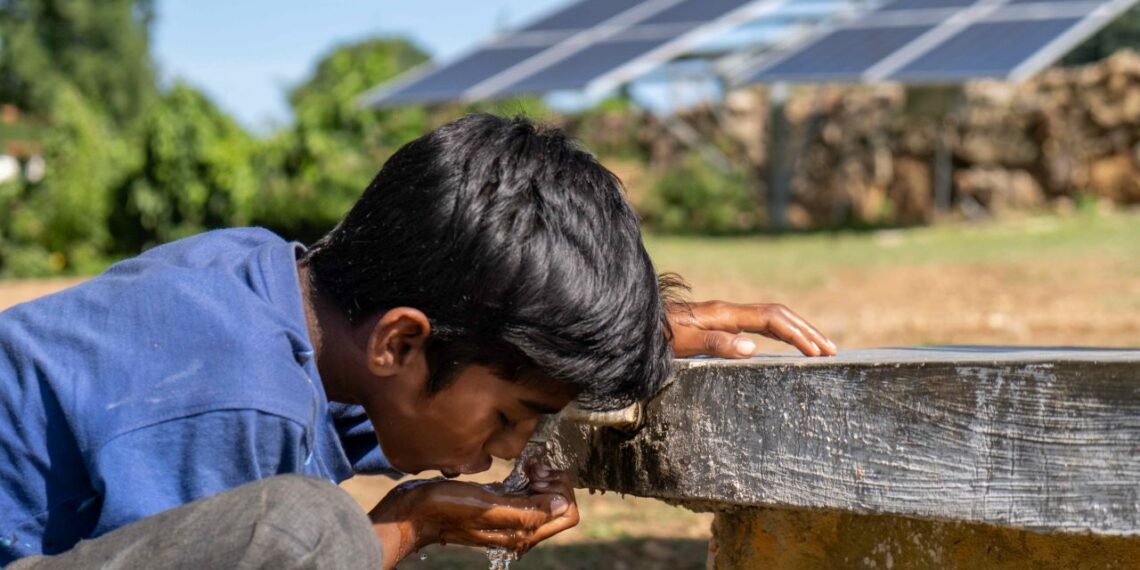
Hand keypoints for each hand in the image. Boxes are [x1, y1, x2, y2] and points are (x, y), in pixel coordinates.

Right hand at [369, 466, 578, 567]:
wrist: (414, 513)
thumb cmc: (446, 508)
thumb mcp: (487, 507)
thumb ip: (526, 511)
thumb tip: (563, 504)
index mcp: (523, 533)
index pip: (568, 513)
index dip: (560, 490)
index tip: (538, 476)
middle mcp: (521, 529)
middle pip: (561, 504)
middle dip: (554, 482)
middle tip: (532, 469)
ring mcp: (511, 517)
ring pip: (547, 496)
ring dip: (542, 478)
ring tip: (526, 467)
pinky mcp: (501, 504)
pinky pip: (530, 492)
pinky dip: (531, 478)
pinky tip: (520, 468)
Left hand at [668, 301, 836, 357]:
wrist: (638, 325)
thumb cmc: (658, 336)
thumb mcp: (684, 344)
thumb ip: (716, 344)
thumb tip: (752, 348)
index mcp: (725, 315)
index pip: (772, 319)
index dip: (798, 334)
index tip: (817, 351)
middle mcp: (729, 312)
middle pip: (778, 315)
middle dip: (806, 331)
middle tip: (831, 351)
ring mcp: (725, 316)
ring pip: (771, 317)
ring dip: (796, 330)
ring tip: (818, 347)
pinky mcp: (720, 322)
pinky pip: (759, 323)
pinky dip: (779, 332)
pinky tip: (786, 342)